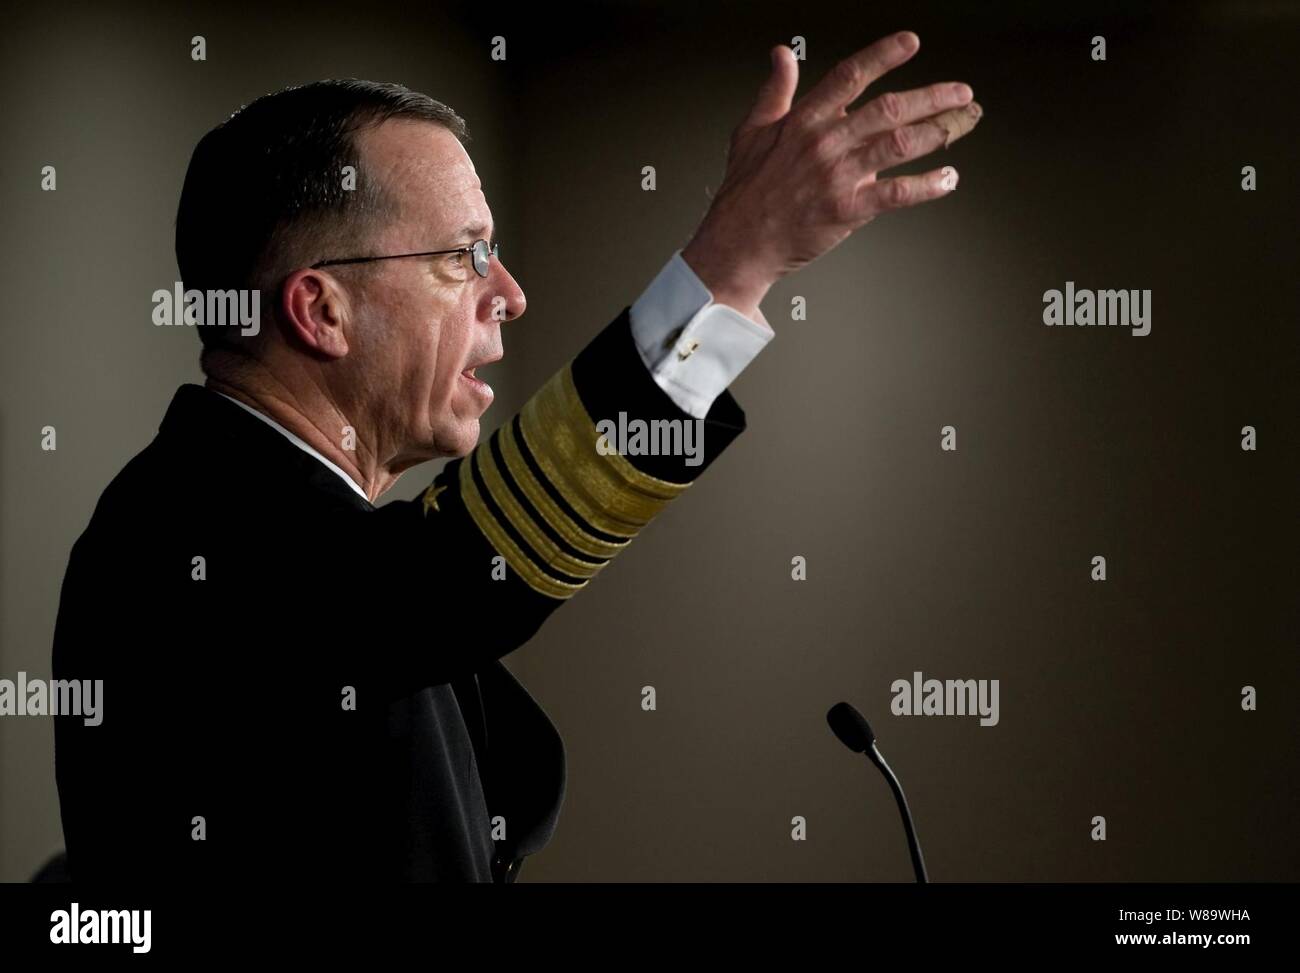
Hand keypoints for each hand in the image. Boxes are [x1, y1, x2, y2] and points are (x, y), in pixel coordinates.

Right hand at [681, 31, 980, 320]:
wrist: (738, 242)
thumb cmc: (745, 192)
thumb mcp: (750, 130)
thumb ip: (774, 90)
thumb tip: (781, 55)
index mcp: (803, 120)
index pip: (850, 76)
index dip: (884, 56)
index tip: (911, 43)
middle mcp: (825, 143)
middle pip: (889, 108)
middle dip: (933, 96)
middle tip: (960, 92)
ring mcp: (837, 176)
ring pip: (900, 144)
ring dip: (938, 132)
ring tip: (962, 125)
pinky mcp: (847, 209)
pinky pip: (896, 194)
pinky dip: (927, 186)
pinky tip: (947, 179)